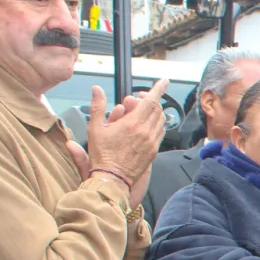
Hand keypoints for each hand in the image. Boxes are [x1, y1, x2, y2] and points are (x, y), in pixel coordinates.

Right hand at [85, 79, 168, 200]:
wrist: (112, 179)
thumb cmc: (102, 155)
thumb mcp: (95, 128)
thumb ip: (98, 106)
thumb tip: (97, 89)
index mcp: (132, 124)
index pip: (151, 101)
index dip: (158, 88)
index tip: (164, 80)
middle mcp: (146, 132)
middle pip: (157, 109)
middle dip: (150, 100)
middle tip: (137, 99)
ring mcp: (152, 142)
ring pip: (161, 120)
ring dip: (153, 112)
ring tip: (139, 112)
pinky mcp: (154, 151)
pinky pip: (160, 133)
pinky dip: (155, 125)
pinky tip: (144, 126)